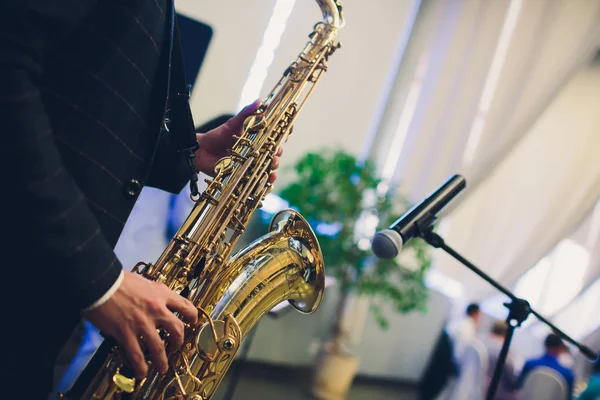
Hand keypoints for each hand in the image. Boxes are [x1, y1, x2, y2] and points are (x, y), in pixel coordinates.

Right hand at [83, 271, 197, 378]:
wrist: (100, 282)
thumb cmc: (117, 279)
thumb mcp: (143, 282)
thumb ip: (151, 292)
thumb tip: (152, 299)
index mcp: (161, 293)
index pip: (185, 306)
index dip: (192, 316)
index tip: (192, 321)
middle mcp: (156, 308)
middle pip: (177, 329)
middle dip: (179, 342)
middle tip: (176, 347)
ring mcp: (142, 322)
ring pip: (159, 347)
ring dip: (162, 361)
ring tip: (162, 368)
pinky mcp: (126, 332)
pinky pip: (137, 355)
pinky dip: (141, 366)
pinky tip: (142, 372)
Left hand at [195, 100, 282, 183]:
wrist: (201, 150)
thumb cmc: (217, 136)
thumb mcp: (233, 124)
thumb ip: (246, 114)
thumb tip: (260, 101)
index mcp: (255, 143)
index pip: (272, 145)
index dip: (277, 146)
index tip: (278, 146)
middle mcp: (254, 156)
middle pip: (271, 160)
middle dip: (275, 160)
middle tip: (274, 158)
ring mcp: (248, 168)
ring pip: (265, 172)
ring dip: (271, 172)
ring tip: (271, 170)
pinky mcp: (241, 178)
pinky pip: (255, 183)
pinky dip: (263, 184)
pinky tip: (268, 181)